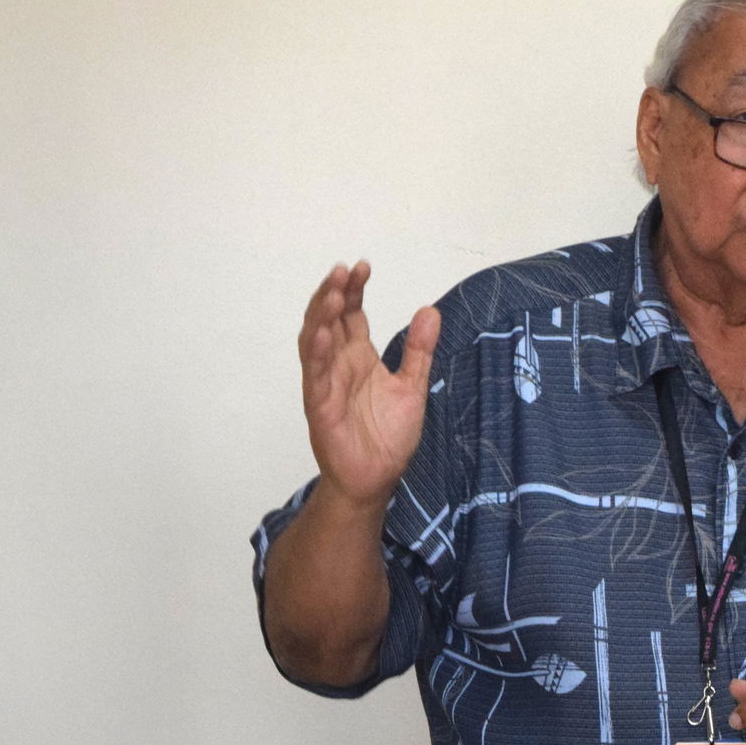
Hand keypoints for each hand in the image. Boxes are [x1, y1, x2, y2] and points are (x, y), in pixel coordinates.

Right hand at [299, 261, 439, 507]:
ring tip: (334, 291)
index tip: (363, 266)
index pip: (352, 314)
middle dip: (335, 293)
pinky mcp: (320, 407)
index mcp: (358, 357)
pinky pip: (315, 377)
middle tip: (345, 269)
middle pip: (329, 320)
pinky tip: (323, 333)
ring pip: (315, 342)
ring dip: (321, 315)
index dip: (355, 290)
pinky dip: (317, 354)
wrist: (376, 478)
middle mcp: (338, 365)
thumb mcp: (413, 386)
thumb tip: (430, 310)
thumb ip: (421, 350)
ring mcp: (326, 384)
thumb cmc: (387, 435)